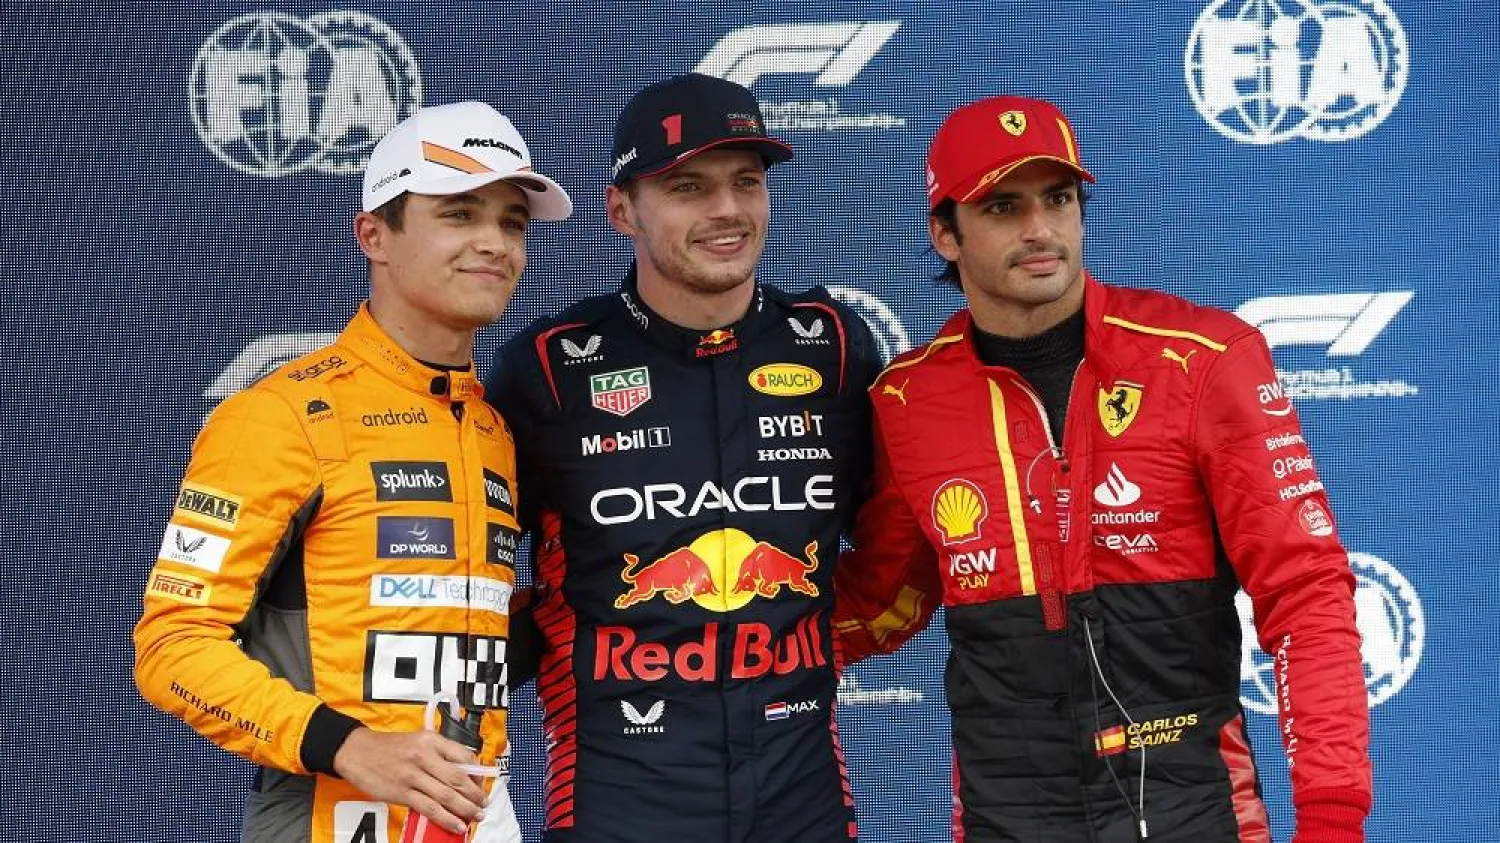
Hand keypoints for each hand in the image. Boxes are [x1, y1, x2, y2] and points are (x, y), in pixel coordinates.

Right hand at [333, 727, 486, 833]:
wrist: (357, 751)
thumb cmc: (388, 747)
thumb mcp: (418, 740)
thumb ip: (439, 752)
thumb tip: (463, 770)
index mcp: (431, 741)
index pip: (464, 756)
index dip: (477, 772)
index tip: (482, 782)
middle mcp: (423, 756)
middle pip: (459, 779)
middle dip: (475, 794)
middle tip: (484, 802)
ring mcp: (412, 775)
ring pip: (447, 796)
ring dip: (466, 809)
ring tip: (476, 815)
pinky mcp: (402, 793)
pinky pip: (430, 808)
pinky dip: (446, 818)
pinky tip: (456, 824)